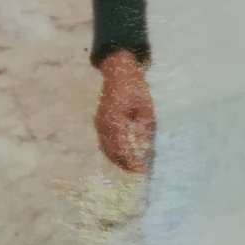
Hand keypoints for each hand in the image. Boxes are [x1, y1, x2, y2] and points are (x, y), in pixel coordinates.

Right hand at [95, 51, 154, 171]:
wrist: (119, 73)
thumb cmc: (135, 88)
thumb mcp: (146, 108)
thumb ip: (144, 129)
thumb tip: (146, 148)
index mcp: (114, 118)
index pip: (122, 146)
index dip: (131, 160)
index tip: (141, 170)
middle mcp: (103, 123)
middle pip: (112, 150)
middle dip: (125, 163)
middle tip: (139, 171)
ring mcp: (99, 123)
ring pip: (106, 148)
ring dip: (118, 159)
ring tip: (132, 167)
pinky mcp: (99, 122)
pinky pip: (104, 142)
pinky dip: (113, 151)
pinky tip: (124, 156)